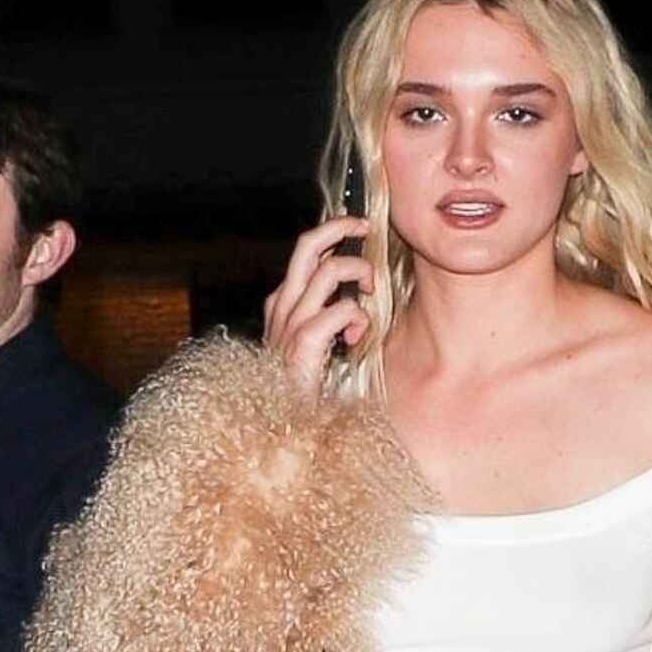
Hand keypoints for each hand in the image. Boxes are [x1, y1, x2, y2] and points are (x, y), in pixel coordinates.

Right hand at [263, 216, 371, 398]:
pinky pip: (342, 309)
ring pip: (330, 270)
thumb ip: (328, 316)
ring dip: (359, 274)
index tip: (356, 228)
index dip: (331, 234)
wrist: (284, 424)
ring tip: (369, 295)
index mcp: (282, 304)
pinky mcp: (303, 341)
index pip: (304, 253)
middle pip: (308, 245)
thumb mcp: (314, 344)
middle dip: (341, 227)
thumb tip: (357, 292)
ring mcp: (290, 322)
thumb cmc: (304, 387)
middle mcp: (283, 306)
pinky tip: (356, 337)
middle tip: (366, 228)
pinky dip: (358, 318)